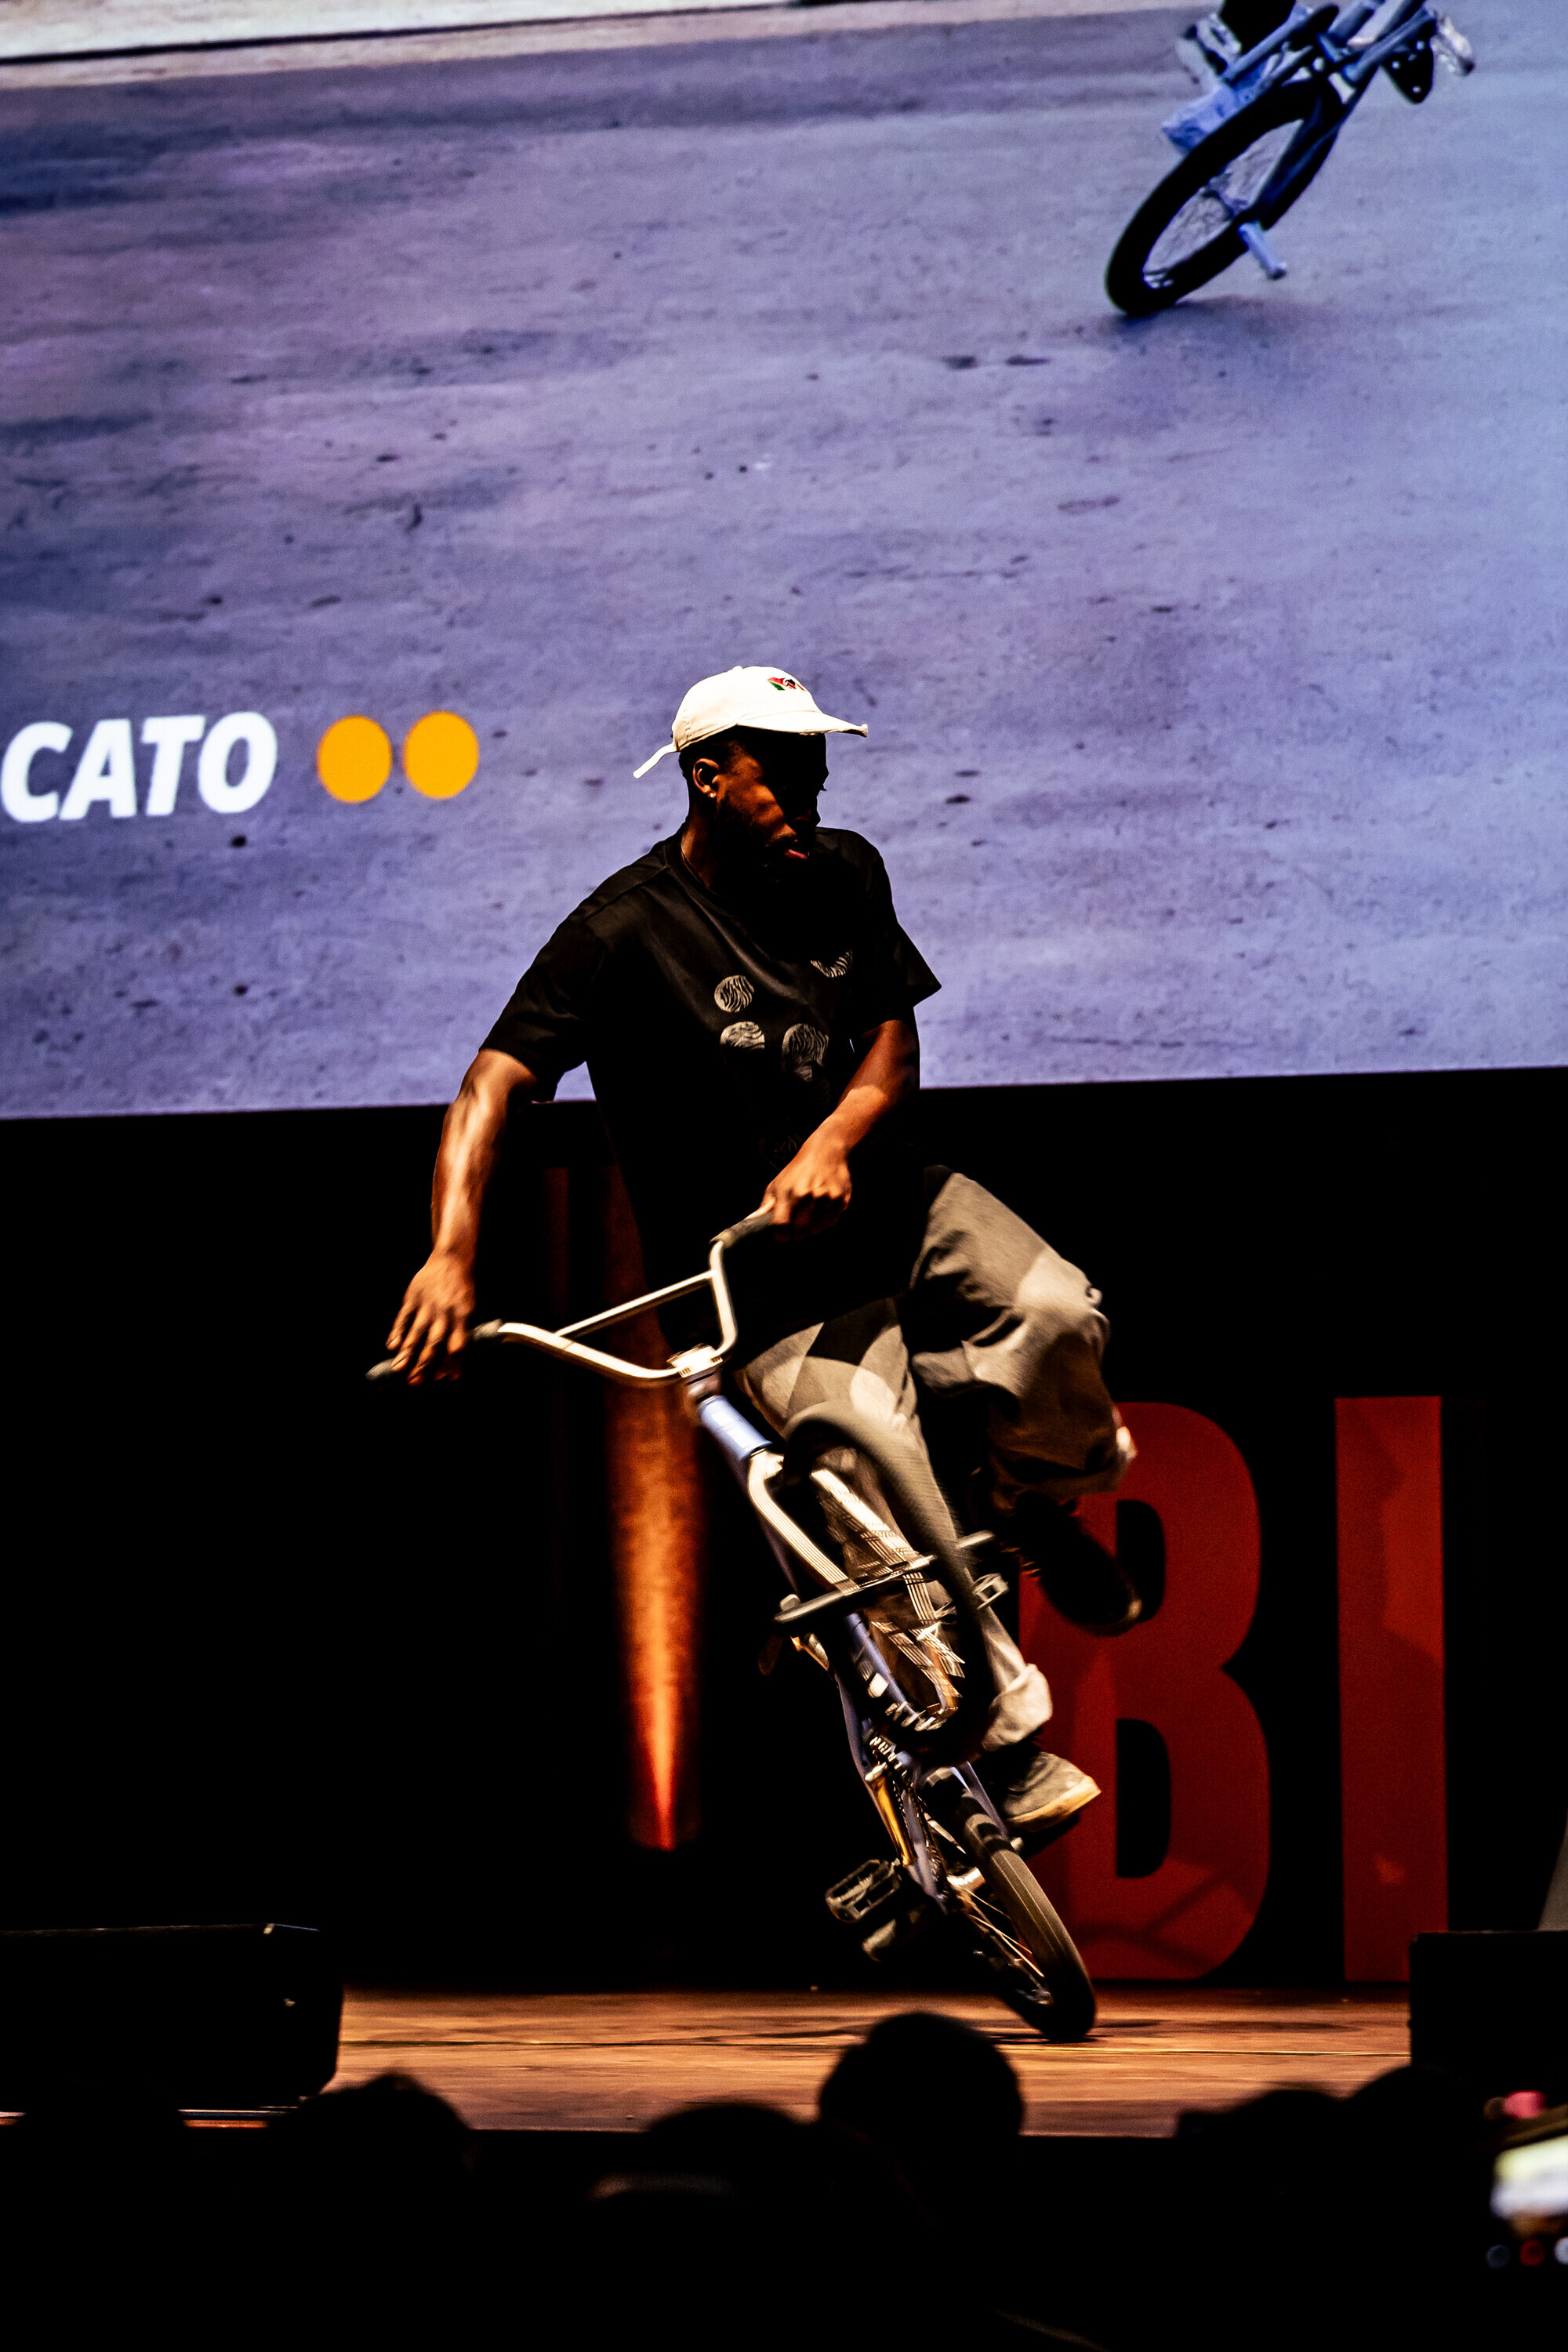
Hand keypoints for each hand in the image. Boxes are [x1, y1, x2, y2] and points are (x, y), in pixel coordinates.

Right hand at [387, 1251, 474, 1384]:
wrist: (451, 1260)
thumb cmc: (461, 1291)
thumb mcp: (468, 1311)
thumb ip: (459, 1337)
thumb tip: (453, 1368)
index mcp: (462, 1317)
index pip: (457, 1345)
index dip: (452, 1362)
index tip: (446, 1379)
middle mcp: (445, 1313)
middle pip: (434, 1342)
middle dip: (424, 1363)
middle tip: (415, 1381)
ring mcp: (427, 1305)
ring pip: (416, 1332)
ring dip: (407, 1352)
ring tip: (399, 1369)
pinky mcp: (413, 1298)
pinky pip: (403, 1317)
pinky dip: (397, 1332)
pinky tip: (392, 1346)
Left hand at [762, 1131, 852, 1234]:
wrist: (825, 1152)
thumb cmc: (798, 1171)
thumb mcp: (777, 1183)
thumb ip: (766, 1205)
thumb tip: (751, 1220)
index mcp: (788, 1192)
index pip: (781, 1225)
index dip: (780, 1235)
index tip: (781, 1235)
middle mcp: (806, 1195)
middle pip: (800, 1231)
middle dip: (796, 1234)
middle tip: (796, 1228)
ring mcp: (825, 1197)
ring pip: (817, 1228)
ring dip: (812, 1228)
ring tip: (809, 1217)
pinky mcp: (840, 1198)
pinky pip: (831, 1221)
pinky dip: (826, 1221)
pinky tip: (822, 1212)